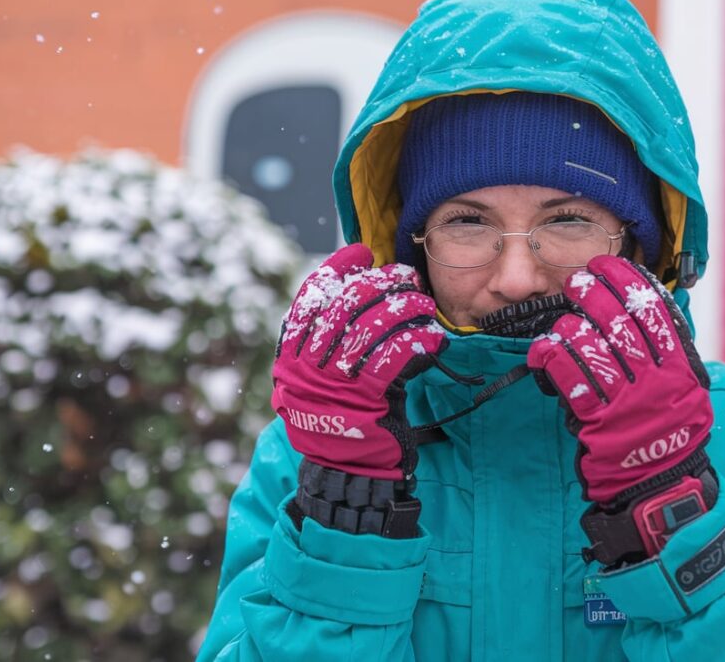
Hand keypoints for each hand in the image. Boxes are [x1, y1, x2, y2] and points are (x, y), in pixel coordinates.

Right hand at [272, 244, 446, 480]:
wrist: (348, 472)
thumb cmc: (343, 418)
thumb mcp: (326, 377)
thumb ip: (334, 340)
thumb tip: (361, 286)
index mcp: (293, 355)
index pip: (310, 297)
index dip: (336, 270)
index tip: (360, 253)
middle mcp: (307, 365)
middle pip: (346, 304)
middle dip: (380, 283)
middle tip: (405, 277)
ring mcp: (334, 381)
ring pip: (374, 325)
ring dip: (406, 308)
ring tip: (423, 305)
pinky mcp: (367, 397)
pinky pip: (397, 354)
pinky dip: (418, 340)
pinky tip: (432, 338)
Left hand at [527, 256, 712, 505]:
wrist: (660, 483)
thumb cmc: (668, 431)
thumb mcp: (684, 389)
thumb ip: (668, 353)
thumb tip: (642, 308)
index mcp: (680, 369)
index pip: (653, 311)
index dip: (627, 282)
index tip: (608, 264)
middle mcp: (656, 381)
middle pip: (620, 322)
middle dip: (593, 293)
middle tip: (576, 281)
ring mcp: (627, 402)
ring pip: (592, 347)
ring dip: (570, 326)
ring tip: (563, 321)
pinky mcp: (599, 422)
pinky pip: (572, 379)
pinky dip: (554, 359)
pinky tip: (544, 351)